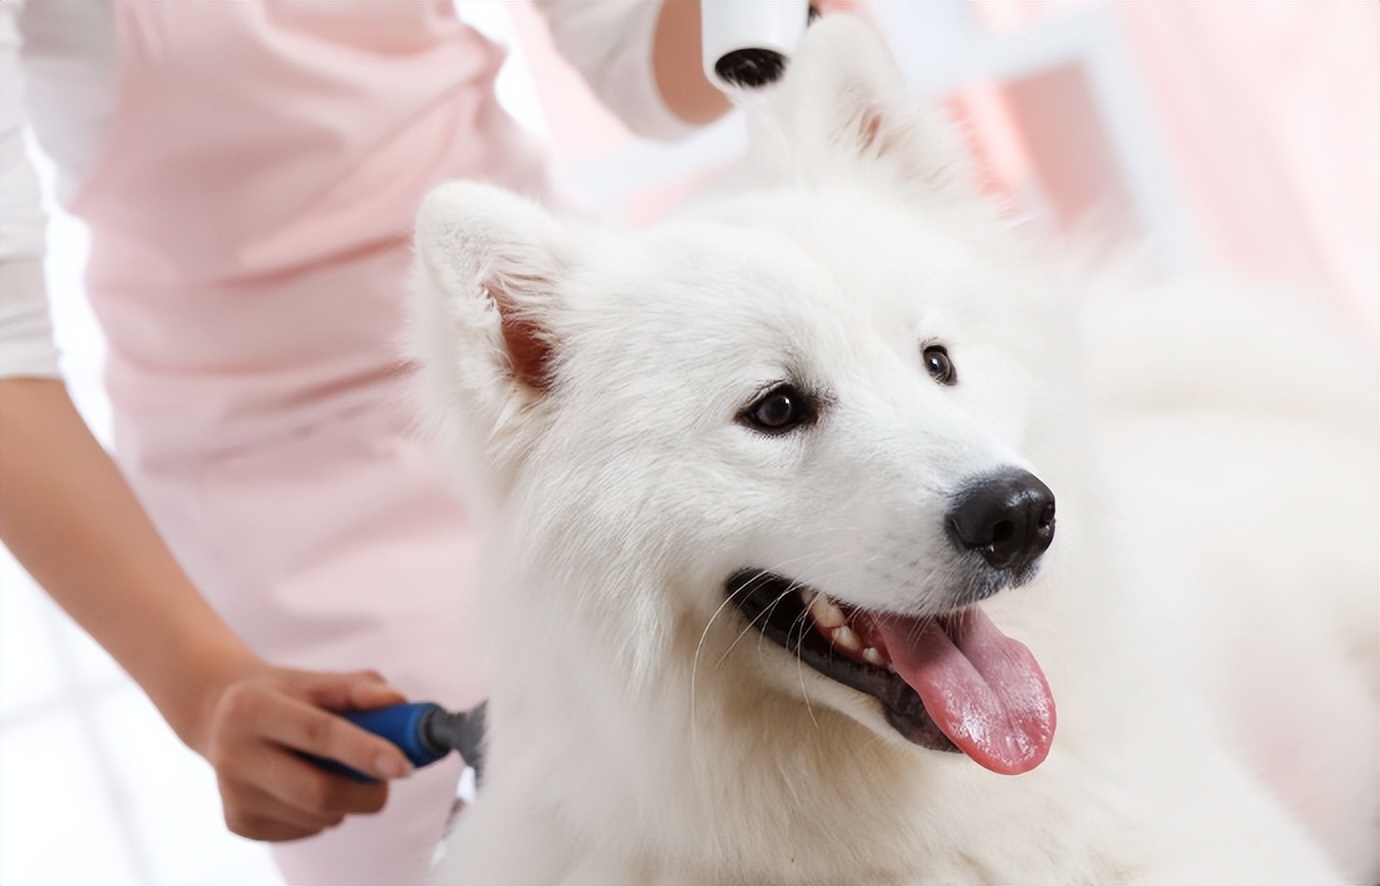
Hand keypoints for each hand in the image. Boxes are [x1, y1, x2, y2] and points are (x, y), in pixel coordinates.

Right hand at [193, 666, 415, 841]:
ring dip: (347, 800)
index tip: (403, 765)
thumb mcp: (315, 680)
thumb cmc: (284, 696)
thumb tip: (396, 703)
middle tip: (391, 775)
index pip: (317, 734)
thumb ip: (358, 688)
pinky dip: (325, 814)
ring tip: (336, 769)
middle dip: (368, 791)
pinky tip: (309, 784)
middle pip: (318, 792)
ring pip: (318, 817)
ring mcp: (233, 795)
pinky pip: (306, 830)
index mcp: (251, 707)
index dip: (364, 751)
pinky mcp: (238, 824)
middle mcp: (233, 754)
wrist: (222, 717)